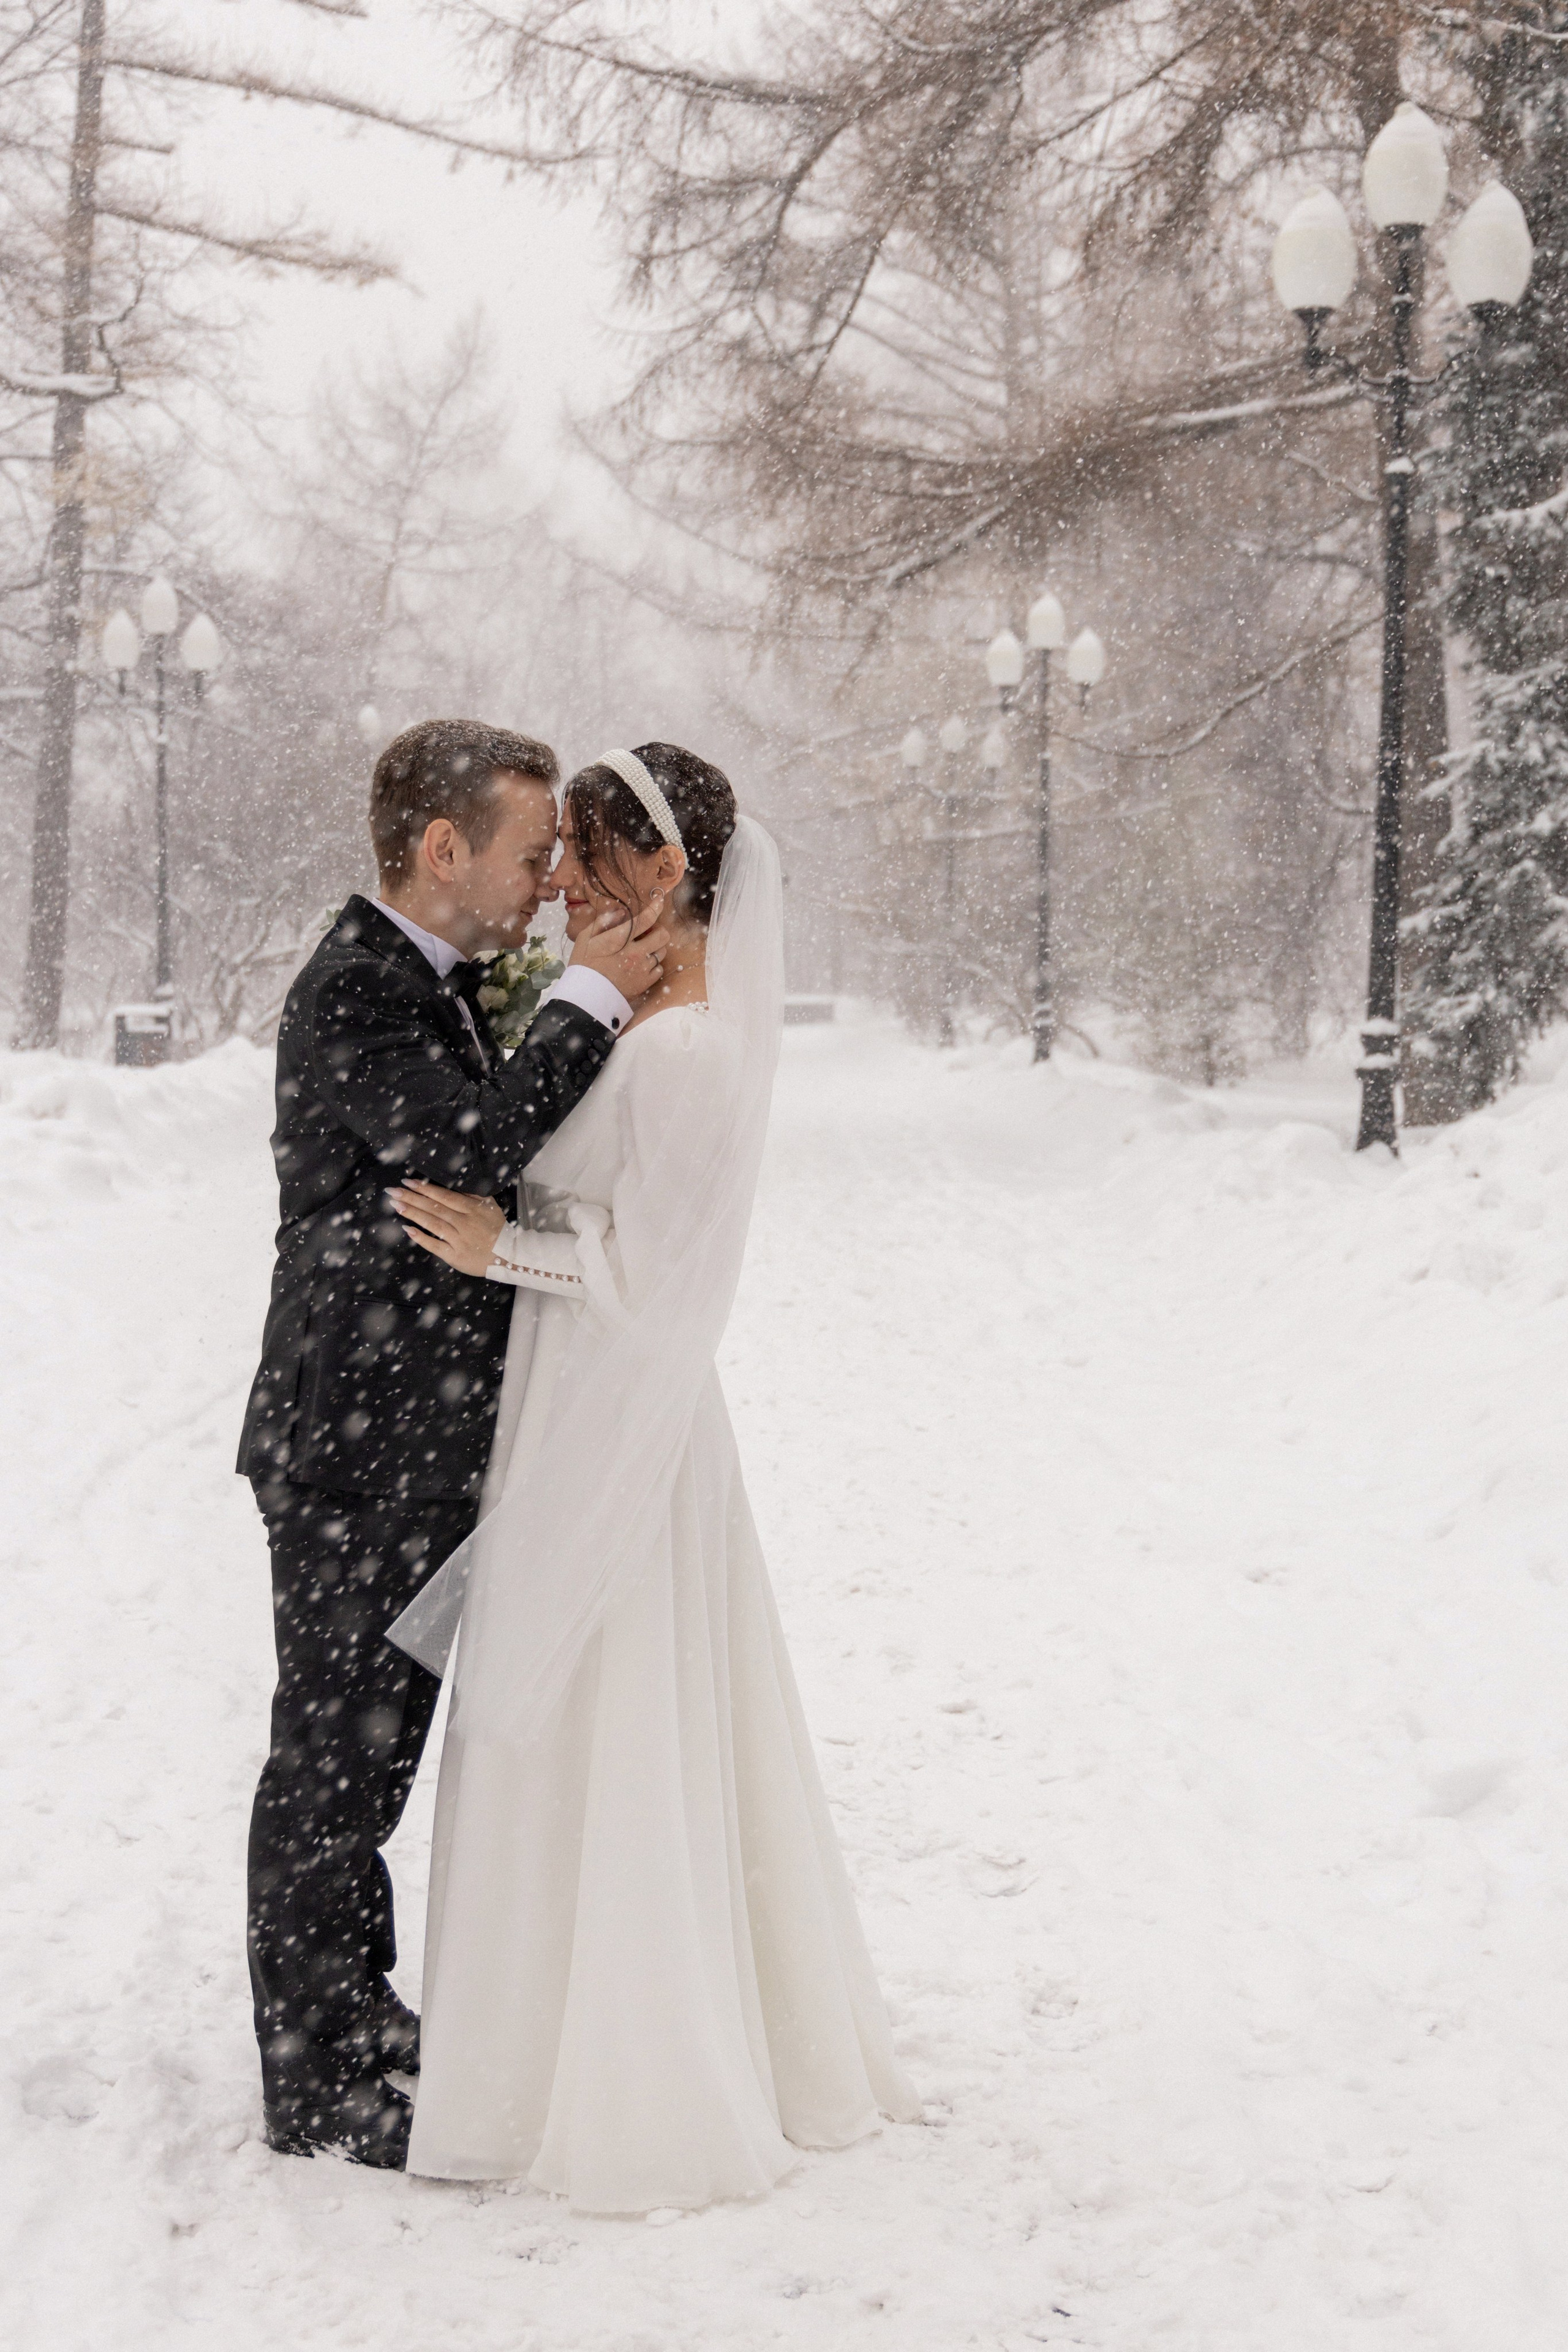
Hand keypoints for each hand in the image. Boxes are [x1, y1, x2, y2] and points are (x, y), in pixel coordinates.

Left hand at [390, 1179, 505, 1277]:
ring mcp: (458, 1240)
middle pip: (434, 1208)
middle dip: (411, 1198)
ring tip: (396, 1205)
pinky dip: (421, 1238)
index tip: (408, 1182)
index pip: (444, 1196)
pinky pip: (435, 1245)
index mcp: (472, 1209)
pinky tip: (408, 1229)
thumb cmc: (498, 1230)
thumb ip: (473, 1194)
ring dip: (413, 1214)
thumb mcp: (490, 1206)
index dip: (425, 1189)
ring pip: (432, 1224)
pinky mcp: (455, 1256)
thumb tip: (454, 1184)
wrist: (509, 1256)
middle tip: (392, 1191)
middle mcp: (464, 1223)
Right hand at [571, 894, 670, 1005]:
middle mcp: (635, 953)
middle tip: (647, 932)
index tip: (659, 900)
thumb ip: (603, 922)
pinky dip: (652, 965)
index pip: (647, 918)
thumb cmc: (583, 965)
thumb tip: (620, 912)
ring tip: (641, 950)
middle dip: (658, 930)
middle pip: (663, 935)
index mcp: (620, 939)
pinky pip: (658, 969)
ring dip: (655, 948)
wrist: (586, 997)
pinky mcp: (645, 983)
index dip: (657, 906)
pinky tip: (640, 965)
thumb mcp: (585, 938)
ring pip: (662, 952)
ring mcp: (642, 968)